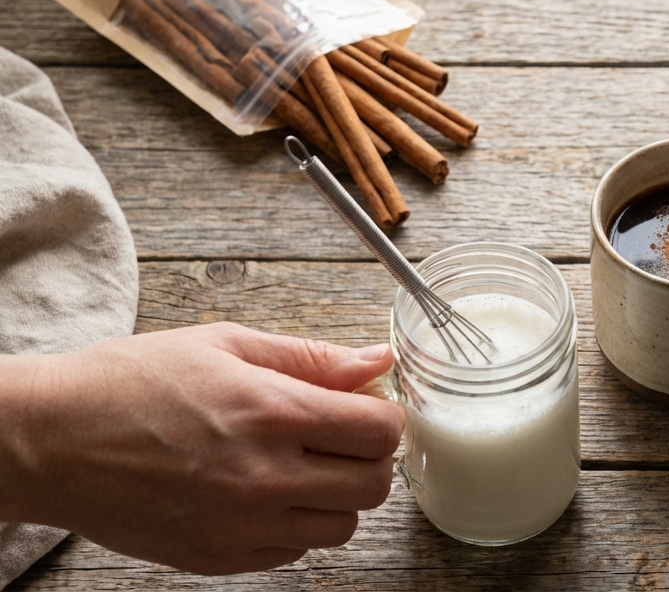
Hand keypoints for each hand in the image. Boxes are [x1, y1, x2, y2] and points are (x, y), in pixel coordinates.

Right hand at [0, 323, 403, 574]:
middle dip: (368, 458)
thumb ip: (311, 357)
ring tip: (301, 466)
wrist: (49, 441)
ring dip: (336, 497)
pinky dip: (295, 526)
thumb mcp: (224, 344)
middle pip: (374, 485)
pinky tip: (266, 494)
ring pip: (342, 527)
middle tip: (340, 437)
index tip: (365, 407)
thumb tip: (376, 359)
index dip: (383, 416)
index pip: (380, 431)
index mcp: (271, 412)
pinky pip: (294, 553)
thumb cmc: (128, 383)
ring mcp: (241, 526)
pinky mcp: (218, 559)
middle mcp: (263, 477)